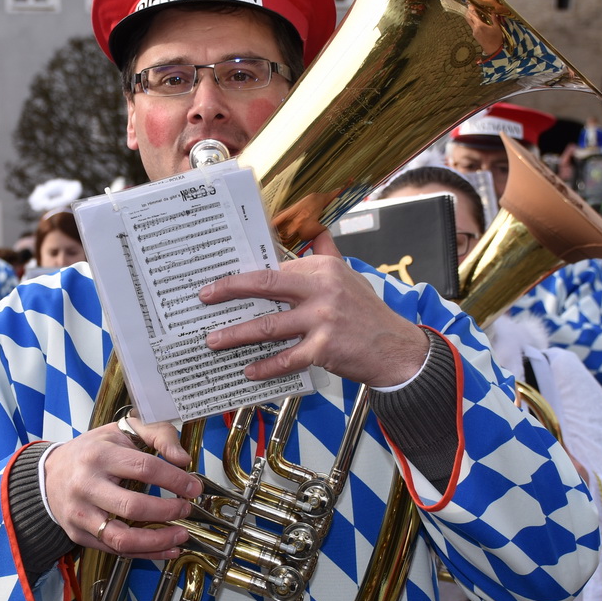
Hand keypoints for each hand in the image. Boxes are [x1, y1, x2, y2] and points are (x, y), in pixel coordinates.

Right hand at [42, 417, 198, 559]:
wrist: (49, 474)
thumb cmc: (91, 452)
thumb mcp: (121, 431)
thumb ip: (157, 435)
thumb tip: (182, 459)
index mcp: (99, 456)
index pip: (145, 469)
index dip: (175, 480)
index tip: (194, 487)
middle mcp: (86, 485)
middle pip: (133, 507)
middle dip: (168, 511)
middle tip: (186, 508)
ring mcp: (81, 513)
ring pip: (122, 537)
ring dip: (158, 541)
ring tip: (181, 535)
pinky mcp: (79, 534)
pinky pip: (116, 550)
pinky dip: (145, 552)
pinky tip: (167, 548)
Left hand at [198, 249, 428, 386]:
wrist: (396, 349)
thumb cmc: (369, 313)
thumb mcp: (349, 276)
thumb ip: (328, 253)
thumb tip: (314, 230)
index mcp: (323, 269)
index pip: (274, 268)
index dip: (244, 275)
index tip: (221, 281)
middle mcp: (321, 289)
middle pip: (264, 285)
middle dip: (230, 291)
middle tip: (205, 298)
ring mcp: (322, 320)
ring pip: (269, 326)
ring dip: (237, 334)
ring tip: (214, 340)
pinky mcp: (324, 349)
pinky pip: (286, 358)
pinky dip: (265, 366)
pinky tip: (248, 370)